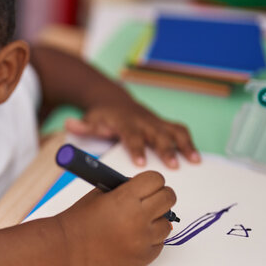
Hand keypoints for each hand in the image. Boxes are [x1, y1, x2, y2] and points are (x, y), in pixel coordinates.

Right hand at [55, 171, 175, 265]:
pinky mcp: (145, 257)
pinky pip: (160, 242)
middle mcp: (138, 218)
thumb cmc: (81, 220)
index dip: (151, 181)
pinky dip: (149, 239)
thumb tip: (146, 187)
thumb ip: (125, 188)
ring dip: (154, 220)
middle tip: (148, 200)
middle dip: (159, 196)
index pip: (157, 180)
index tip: (146, 185)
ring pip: (166, 223)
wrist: (69, 248)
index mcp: (125, 198)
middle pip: (169, 198)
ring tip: (134, 223)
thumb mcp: (101, 193)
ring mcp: (143, 239)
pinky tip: (131, 237)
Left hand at [64, 103, 199, 168]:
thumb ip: (82, 126)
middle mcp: (142, 120)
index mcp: (124, 122)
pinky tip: (195, 157)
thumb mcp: (89, 120)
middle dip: (165, 149)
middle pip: (156, 134)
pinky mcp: (162, 123)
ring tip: (194, 161)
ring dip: (183, 145)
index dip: (136, 149)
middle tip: (172, 166)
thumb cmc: (102, 116)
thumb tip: (70, 124)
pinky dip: (188, 142)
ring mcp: (154, 121)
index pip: (130, 135)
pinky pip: (178, 130)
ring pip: (172, 131)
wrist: (113, 100)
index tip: (141, 164)